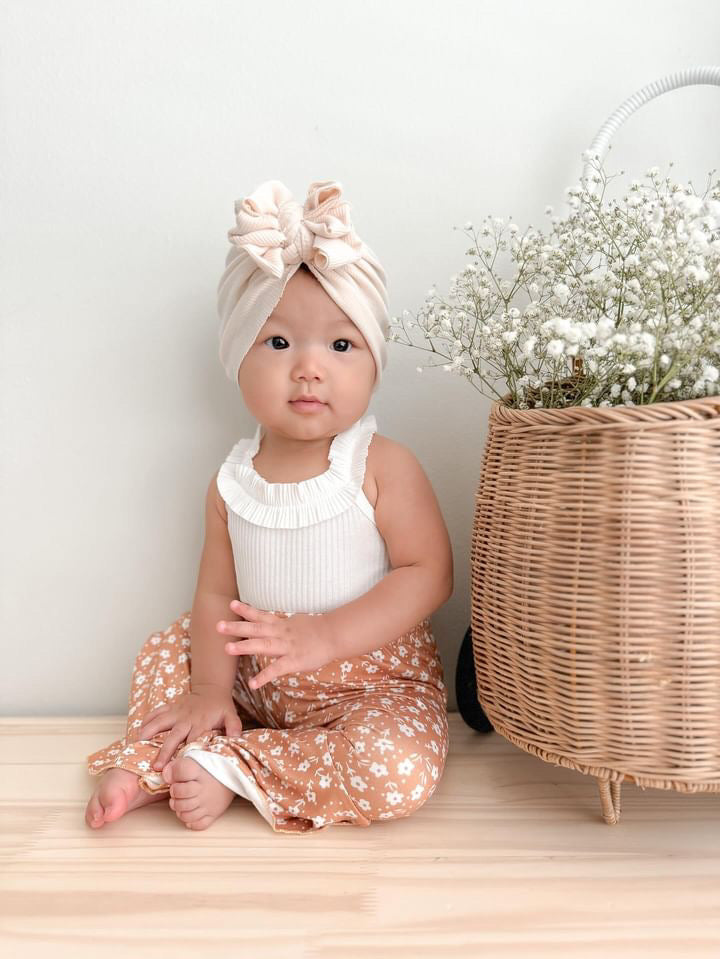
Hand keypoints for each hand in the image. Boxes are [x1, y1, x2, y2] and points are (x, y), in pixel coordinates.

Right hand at [136, 685, 243, 771]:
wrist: (211, 688)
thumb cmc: (221, 707)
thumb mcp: (231, 716)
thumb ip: (234, 727)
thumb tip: (235, 739)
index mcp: (201, 723)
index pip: (193, 741)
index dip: (186, 754)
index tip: (179, 767)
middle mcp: (187, 718)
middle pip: (174, 736)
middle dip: (165, 751)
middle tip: (156, 766)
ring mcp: (176, 711)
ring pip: (160, 722)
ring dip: (149, 732)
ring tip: (139, 744)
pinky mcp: (170, 706)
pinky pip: (157, 711)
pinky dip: (147, 719)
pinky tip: (139, 730)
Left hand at [218, 600, 335, 690]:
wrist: (335, 635)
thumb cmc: (317, 630)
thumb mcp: (296, 623)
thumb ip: (281, 625)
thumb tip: (270, 623)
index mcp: (281, 625)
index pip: (261, 615)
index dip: (246, 610)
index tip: (231, 605)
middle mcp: (281, 633)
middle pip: (256, 629)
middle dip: (236, 627)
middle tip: (218, 625)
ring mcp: (286, 646)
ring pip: (263, 645)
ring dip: (244, 646)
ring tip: (227, 648)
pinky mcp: (294, 661)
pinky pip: (276, 669)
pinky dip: (264, 676)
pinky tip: (252, 684)